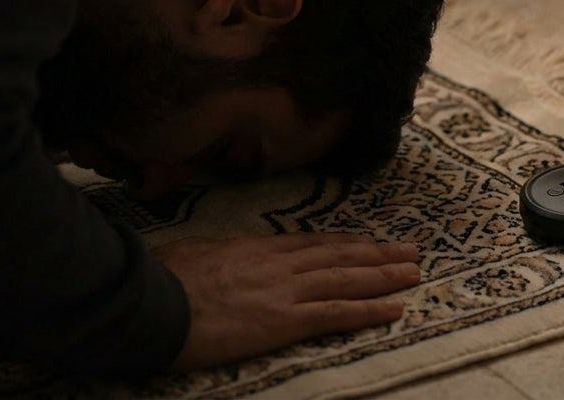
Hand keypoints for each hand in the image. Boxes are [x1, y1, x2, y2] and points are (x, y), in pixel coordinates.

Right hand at [154, 232, 419, 371]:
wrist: (149, 301)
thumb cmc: (158, 280)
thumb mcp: (191, 255)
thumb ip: (215, 256)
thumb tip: (218, 258)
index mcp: (254, 248)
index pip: (310, 244)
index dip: (344, 244)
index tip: (368, 242)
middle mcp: (277, 264)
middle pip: (338, 255)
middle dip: (377, 253)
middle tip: (410, 250)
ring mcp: (284, 290)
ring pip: (346, 278)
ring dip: (385, 275)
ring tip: (414, 271)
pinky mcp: (284, 321)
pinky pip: (336, 313)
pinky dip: (369, 309)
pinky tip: (394, 308)